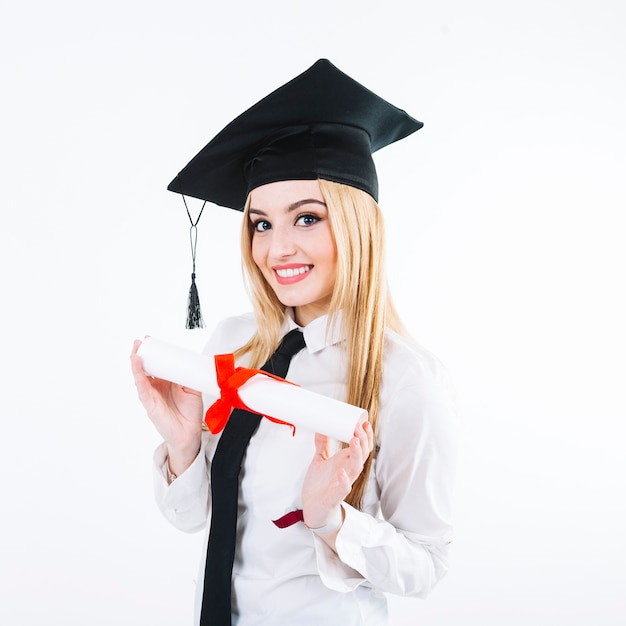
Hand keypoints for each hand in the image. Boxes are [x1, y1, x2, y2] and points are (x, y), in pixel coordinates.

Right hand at [130, 339, 202, 472]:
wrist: (189, 433)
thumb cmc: (190, 412)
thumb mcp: (192, 389)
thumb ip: (189, 376)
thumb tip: (188, 362)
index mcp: (166, 381)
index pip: (157, 364)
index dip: (154, 352)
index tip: (151, 339)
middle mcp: (156, 386)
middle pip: (146, 367)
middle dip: (141, 353)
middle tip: (141, 341)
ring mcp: (151, 394)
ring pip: (140, 375)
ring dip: (136, 362)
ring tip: (135, 350)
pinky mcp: (149, 403)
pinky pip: (142, 387)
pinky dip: (138, 375)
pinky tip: (136, 365)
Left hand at [301, 421, 373, 529]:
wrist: (312, 508)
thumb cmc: (320, 484)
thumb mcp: (320, 459)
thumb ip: (322, 444)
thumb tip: (321, 426)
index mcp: (346, 462)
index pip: (362, 447)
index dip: (365, 435)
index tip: (363, 422)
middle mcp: (347, 471)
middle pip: (362, 455)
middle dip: (363, 441)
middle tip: (358, 427)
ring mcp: (343, 483)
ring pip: (356, 469)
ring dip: (357, 455)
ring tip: (354, 441)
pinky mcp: (335, 496)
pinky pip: (343, 488)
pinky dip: (344, 480)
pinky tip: (341, 472)